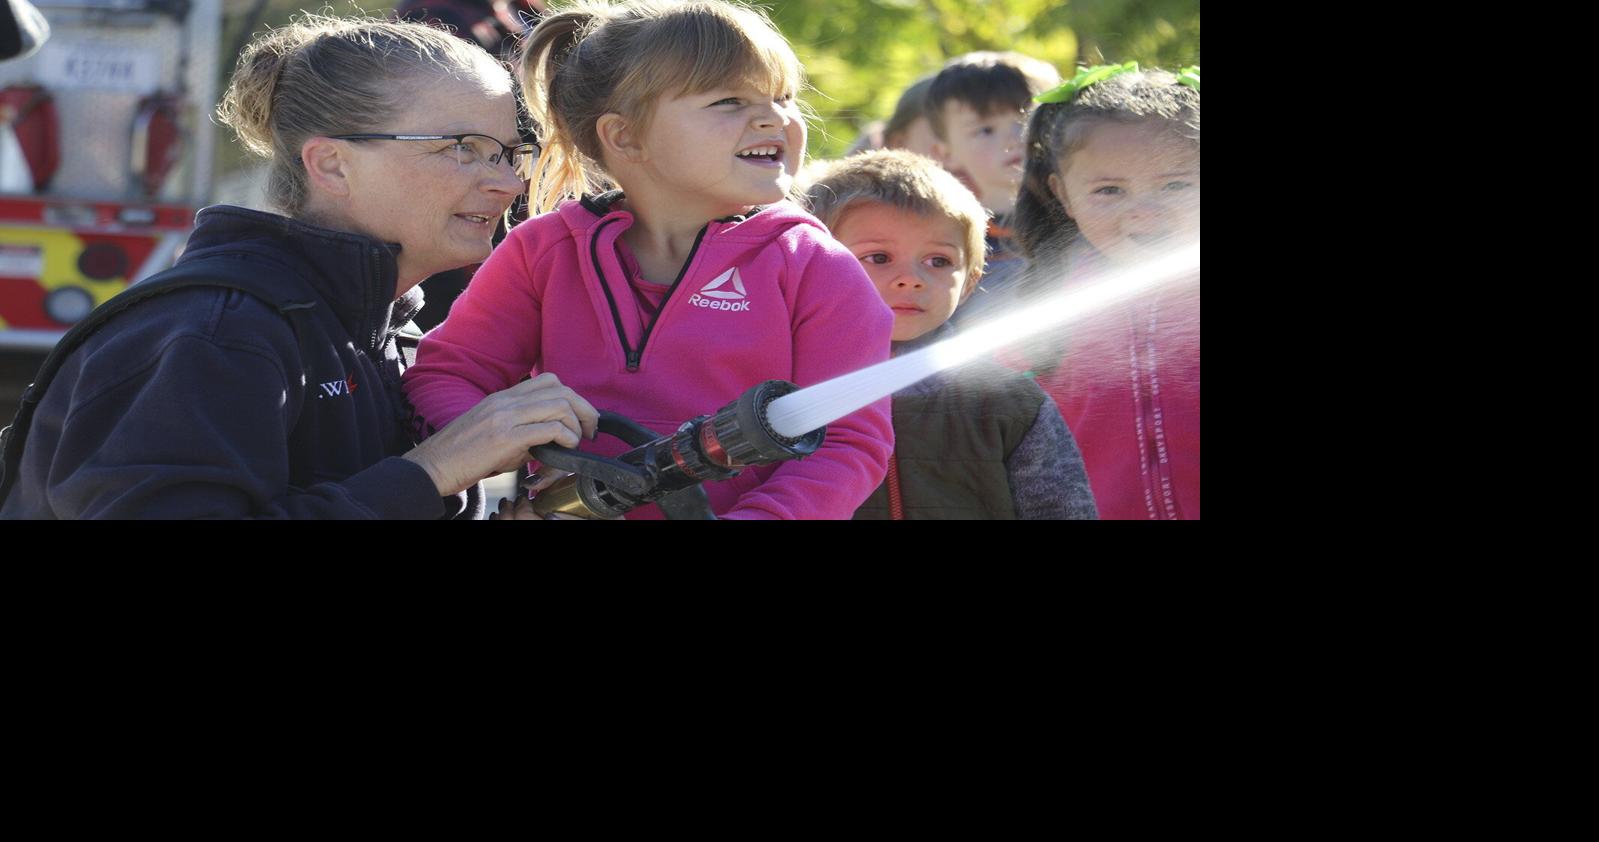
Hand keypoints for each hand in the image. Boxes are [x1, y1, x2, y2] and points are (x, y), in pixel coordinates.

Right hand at [403, 373, 598, 495]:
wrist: (433, 465)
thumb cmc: (461, 454)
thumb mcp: (494, 433)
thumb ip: (523, 430)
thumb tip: (551, 441)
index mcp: (503, 397)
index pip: (548, 381)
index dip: (572, 398)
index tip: (581, 420)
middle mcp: (505, 401)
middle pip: (560, 388)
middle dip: (584, 409)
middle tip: (590, 430)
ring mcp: (505, 416)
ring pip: (558, 404)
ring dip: (576, 424)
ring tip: (576, 442)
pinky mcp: (505, 437)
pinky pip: (550, 428)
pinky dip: (566, 437)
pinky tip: (565, 448)